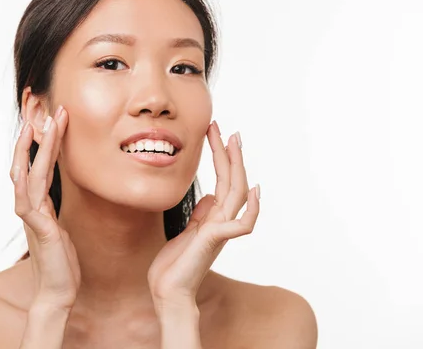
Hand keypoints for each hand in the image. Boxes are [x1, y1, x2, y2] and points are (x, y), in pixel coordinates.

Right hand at [10, 106, 79, 309]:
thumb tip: (51, 193)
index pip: (38, 164)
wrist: (58, 291)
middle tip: (48, 107)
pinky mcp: (38, 227)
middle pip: (27, 161)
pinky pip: (30, 197)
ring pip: (27, 173)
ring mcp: (31, 215)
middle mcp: (30, 205)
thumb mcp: (60, 227)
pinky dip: (31, 177)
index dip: (44, 140)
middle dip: (37, 133)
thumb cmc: (61, 261)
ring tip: (45, 122)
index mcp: (37, 203)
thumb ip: (52, 208)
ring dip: (35, 146)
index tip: (53, 117)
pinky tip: (34, 160)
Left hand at [147, 121, 259, 306]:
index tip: (214, 134)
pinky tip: (254, 190)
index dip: (220, 157)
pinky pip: (242, 224)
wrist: (168, 293)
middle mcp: (220, 221)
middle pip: (232, 182)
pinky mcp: (215, 241)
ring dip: (236, 167)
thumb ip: (200, 215)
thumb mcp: (186, 232)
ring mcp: (220, 231)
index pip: (221, 181)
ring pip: (237, 194)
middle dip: (229, 154)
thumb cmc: (174, 266)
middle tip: (227, 130)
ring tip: (233, 143)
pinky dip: (251, 208)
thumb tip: (209, 197)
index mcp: (212, 218)